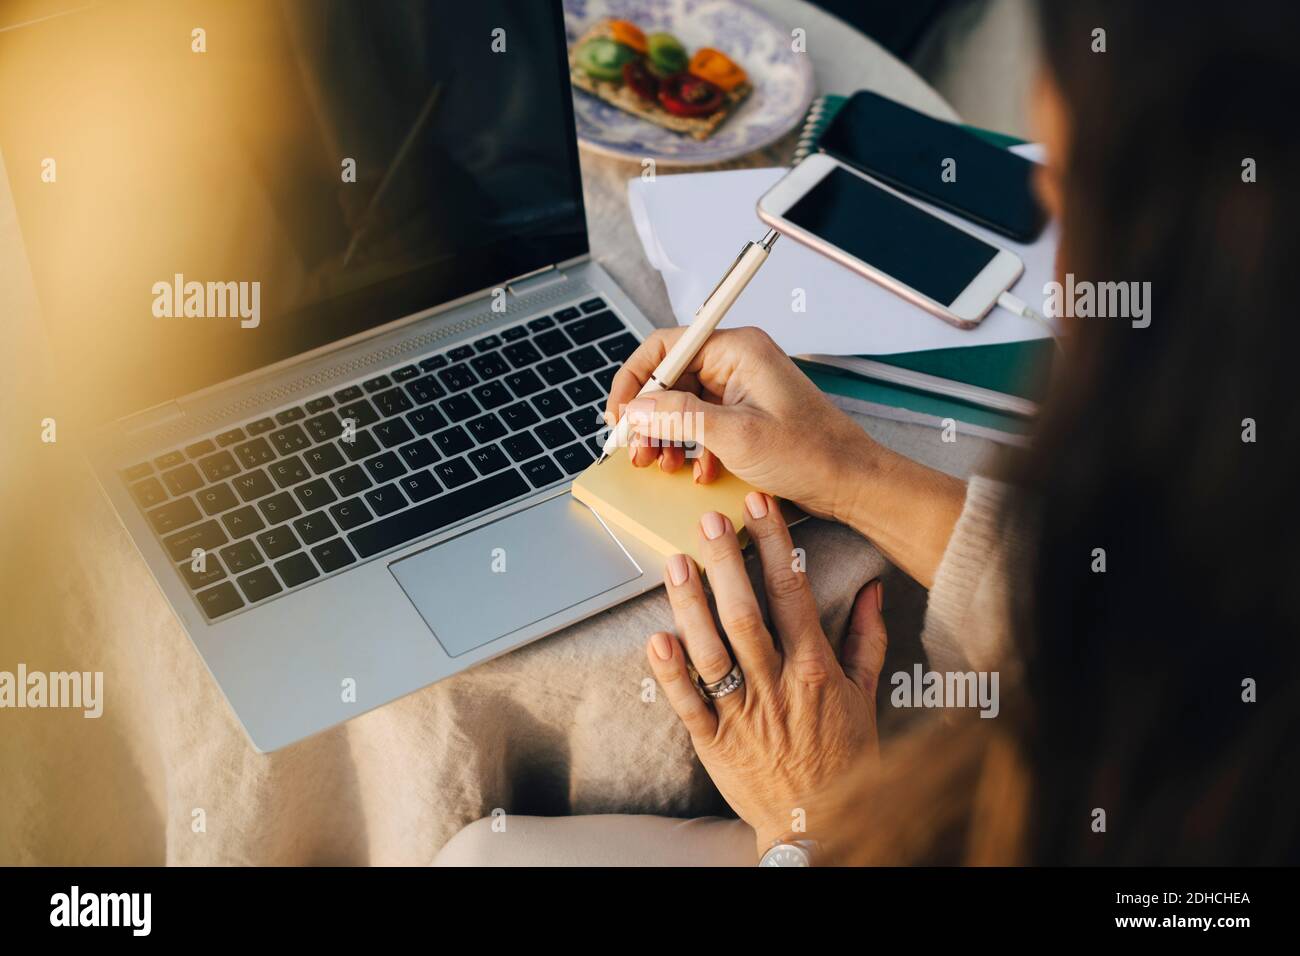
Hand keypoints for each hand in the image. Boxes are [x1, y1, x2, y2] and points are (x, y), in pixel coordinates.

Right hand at [605, 327, 875, 522]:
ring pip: (681, 403)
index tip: (620, 413)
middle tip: (636, 447)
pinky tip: (696, 470)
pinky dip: (690, 446)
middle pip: (669, 378)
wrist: (848, 481)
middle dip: (649, 415)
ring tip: (660, 463)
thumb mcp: (737, 435)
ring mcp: (740, 389)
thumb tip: (637, 409)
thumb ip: (680, 417)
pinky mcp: (743, 414)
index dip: (636, 379)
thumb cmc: (812, 452)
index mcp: (738, 350)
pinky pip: (700, 422)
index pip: (666, 346)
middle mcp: (737, 362)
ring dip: (666, 434)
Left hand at [645, 493, 888, 858]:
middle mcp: (777, 685)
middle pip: (747, 613)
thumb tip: (873, 589)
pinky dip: (669, 673)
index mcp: (815, 668)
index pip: (793, 593)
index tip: (761, 508)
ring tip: (675, 563)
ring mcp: (743, 713)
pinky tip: (656, 638)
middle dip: (727, 563)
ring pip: (712, 650)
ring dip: (691, 605)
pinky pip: (688, 703)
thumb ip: (866, 640)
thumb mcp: (865, 696)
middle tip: (710, 521)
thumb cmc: (843, 759)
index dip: (776, 545)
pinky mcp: (714, 741)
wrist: (820, 827)